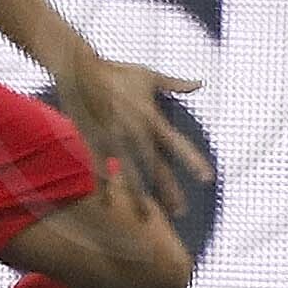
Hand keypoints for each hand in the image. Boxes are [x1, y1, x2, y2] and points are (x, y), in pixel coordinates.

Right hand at [54, 48, 209, 217]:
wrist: (80, 68)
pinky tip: (106, 205)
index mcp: (151, 118)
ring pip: (130, 174)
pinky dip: (103, 186)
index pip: (178, 144)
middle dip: (169, 191)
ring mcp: (113, 139)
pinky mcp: (93, 140)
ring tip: (147, 218)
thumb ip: (176, 84)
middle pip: (156, 168)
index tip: (207, 179)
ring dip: (139, 198)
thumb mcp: (149, 75)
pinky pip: (99, 168)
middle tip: (181, 211)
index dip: (193, 162)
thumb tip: (200, 83)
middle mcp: (135, 132)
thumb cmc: (116, 71)